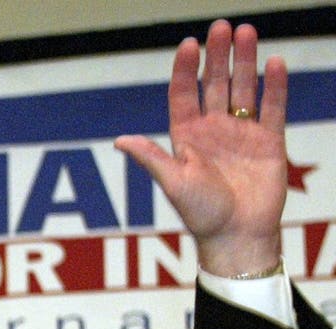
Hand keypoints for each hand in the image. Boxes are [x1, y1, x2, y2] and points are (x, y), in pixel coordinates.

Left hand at [115, 20, 286, 276]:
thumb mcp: (173, 183)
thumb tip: (120, 140)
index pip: (184, 93)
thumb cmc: (201, 214)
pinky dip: (275, 86)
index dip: (186, 69)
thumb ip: (151, 158)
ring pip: (244, 89)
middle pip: (215, 84)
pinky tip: (275, 62)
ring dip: (245, 61)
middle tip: (221, 26)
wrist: (237, 236)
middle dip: (218, 55)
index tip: (189, 44)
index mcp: (186, 137)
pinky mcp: (269, 142)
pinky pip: (273, 108)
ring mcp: (241, 134)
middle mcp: (212, 130)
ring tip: (247, 32)